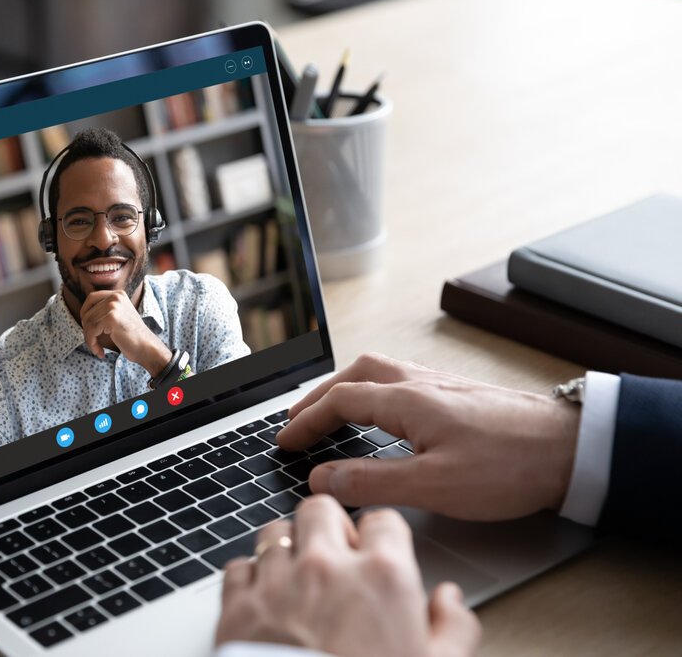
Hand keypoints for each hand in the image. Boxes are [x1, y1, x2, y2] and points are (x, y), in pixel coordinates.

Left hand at [79, 290, 171, 375]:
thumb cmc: (130, 337)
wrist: (146, 348)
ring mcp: (113, 305)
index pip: (91, 298)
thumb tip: (82, 316)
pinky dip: (91, 343)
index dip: (85, 313)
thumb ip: (102, 313)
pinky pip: (91, 331)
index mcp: (118, 294)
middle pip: (87, 312)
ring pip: (87, 322)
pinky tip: (100, 352)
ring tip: (98, 349)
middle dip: (87, 331)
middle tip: (93, 344)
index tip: (88, 329)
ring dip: (89, 339)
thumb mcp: (116, 319)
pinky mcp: (111, 317)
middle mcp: (116, 296)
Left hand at [215, 496, 479, 656]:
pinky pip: (239, 568)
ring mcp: (277, 584)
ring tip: (298, 581)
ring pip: (276, 532)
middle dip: (328, 528)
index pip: (383, 521)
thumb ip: (454, 630)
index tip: (380, 554)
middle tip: (335, 558)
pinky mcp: (237, 608)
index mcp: (382, 577)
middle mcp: (326, 568)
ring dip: (287, 550)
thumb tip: (451, 601)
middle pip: (321, 509)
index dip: (383, 537)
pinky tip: (265, 604)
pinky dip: (250, 580)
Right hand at [277, 353, 580, 519]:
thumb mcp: (433, 485)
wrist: (571, 448)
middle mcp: (419, 382)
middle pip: (353, 374)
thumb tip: (322, 477)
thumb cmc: (509, 465)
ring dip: (344, 387)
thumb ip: (372, 481)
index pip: (338, 401)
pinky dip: (372, 389)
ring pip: (377, 371)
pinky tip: (381, 409)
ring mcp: (441, 384)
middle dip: (318, 396)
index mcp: (406, 400)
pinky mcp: (458, 394)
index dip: (306, 421)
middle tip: (297, 420)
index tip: (285, 442)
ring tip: (329, 410)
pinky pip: (399, 379)